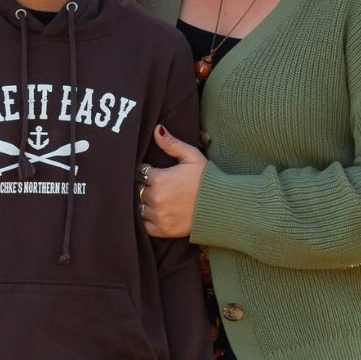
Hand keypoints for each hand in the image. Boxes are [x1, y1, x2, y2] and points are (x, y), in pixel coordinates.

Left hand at [139, 124, 206, 238]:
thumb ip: (171, 143)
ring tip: (155, 198)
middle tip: (153, 184)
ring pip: (138, 206)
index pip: (140, 171)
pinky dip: (146, 219)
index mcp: (159, 179)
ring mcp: (158, 216)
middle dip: (143, 185)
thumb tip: (156, 129)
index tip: (151, 170)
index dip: (145, 170)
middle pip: (137, 189)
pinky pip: (144, 225)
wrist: (223, 206)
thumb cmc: (207, 179)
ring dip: (144, 202)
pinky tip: (155, 212)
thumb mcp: (191, 156)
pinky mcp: (162, 230)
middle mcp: (155, 198)